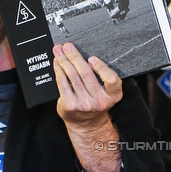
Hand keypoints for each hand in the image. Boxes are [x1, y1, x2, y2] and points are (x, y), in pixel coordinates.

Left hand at [53, 43, 122, 171]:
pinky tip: (57, 64)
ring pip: (72, 77)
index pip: (111, 80)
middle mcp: (99, 100)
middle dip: (75, 57)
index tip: (92, 58)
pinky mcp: (70, 105)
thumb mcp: (107, 92)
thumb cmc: (96, 102)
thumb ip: (103, 76)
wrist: (87, 124)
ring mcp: (84, 104)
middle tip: (67, 46)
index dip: (101, 68)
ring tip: (59, 51)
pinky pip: (63, 84)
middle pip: (86, 74)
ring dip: (64, 61)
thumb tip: (87, 55)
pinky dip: (59, 71)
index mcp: (113, 95)